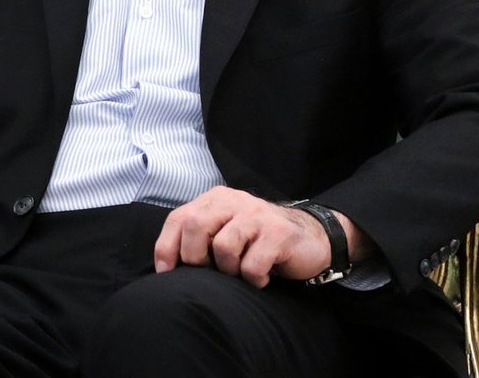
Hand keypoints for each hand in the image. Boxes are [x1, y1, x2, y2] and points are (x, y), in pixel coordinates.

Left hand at [154, 187, 368, 287]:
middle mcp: (234, 201)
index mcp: (215, 199)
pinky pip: (252, 264)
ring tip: (241, 272)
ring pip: (223, 247)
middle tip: (212, 272)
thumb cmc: (259, 241)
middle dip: (196, 258)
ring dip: (229, 270)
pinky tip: (262, 277)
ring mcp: (257, 215)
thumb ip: (200, 237)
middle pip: (195, 227)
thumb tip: (166, 265)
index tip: (166, 273)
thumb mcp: (226, 231)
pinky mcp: (278, 233)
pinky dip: (253, 278)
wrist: (312, 238)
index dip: (166, 247)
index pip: (178, 218)